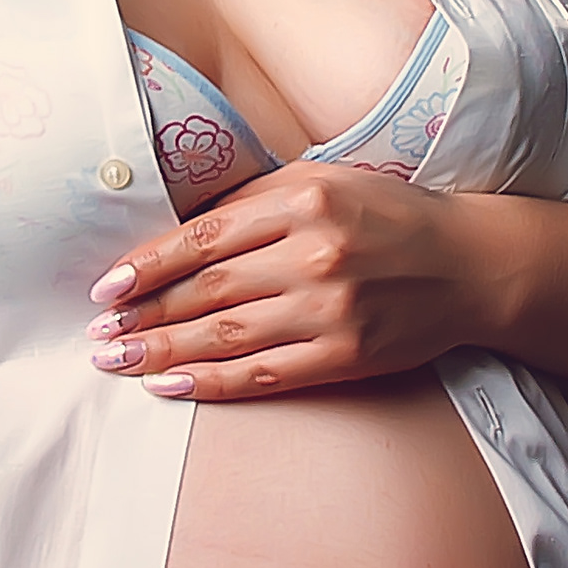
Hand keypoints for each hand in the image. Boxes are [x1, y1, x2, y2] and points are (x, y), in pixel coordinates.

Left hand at [85, 166, 567, 399]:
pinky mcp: (348, 356)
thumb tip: (175, 237)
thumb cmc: (387, 215)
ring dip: (162, 353)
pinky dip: (212, 382)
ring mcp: (332, 309)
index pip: (205, 238)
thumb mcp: (324, 182)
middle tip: (96, 335)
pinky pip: (265, 374)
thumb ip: (254, 204)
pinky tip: (170, 385)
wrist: (470, 263)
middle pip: (207, 290)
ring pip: (227, 336)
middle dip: (142, 316)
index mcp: (304, 200)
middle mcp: (315, 253)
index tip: (106, 287)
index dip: (148, 265)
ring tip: (116, 362)